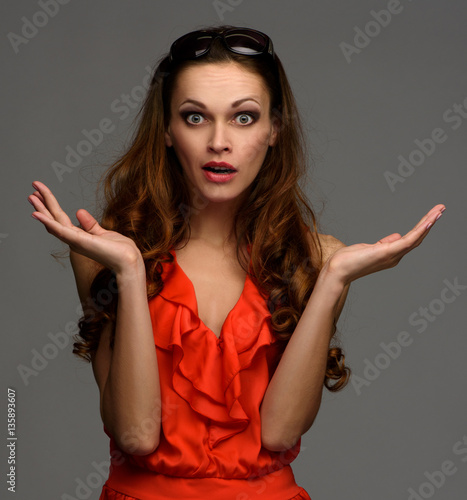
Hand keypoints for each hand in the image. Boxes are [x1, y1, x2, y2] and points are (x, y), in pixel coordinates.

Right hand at [28, 181, 142, 273]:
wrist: (128, 261)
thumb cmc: (119, 250)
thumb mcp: (103, 233)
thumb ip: (90, 224)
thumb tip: (79, 211)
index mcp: (79, 237)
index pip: (60, 219)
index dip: (51, 206)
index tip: (42, 193)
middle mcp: (73, 240)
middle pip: (54, 219)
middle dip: (42, 204)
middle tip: (32, 189)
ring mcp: (75, 241)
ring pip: (53, 223)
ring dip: (41, 209)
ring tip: (31, 196)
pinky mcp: (79, 242)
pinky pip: (60, 230)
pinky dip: (47, 222)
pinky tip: (37, 214)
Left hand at [321, 204, 445, 285]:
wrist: (338, 271)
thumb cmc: (349, 260)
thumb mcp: (369, 248)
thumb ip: (384, 243)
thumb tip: (396, 236)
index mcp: (391, 254)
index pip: (410, 239)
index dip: (422, 228)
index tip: (430, 216)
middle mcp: (395, 257)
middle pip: (417, 238)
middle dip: (430, 222)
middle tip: (441, 208)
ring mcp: (392, 255)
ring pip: (416, 238)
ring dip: (429, 223)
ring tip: (439, 210)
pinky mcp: (387, 252)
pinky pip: (408, 240)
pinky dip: (419, 231)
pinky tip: (428, 222)